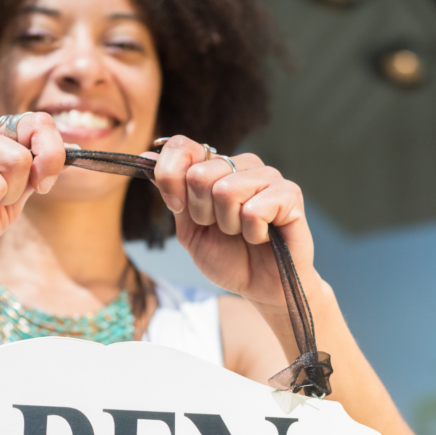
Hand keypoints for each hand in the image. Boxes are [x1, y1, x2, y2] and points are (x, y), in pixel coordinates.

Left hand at [147, 135, 316, 310]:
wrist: (262, 287)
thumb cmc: (230, 258)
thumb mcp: (189, 229)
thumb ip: (172, 194)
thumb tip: (146, 156)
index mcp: (216, 167)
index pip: (182, 146)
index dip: (170, 177)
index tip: (178, 207)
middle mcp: (242, 165)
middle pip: (199, 174)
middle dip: (202, 212)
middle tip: (222, 228)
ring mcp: (268, 176)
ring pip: (226, 190)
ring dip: (229, 225)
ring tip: (243, 233)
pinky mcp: (289, 194)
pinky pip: (254, 209)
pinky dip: (252, 233)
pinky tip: (262, 236)